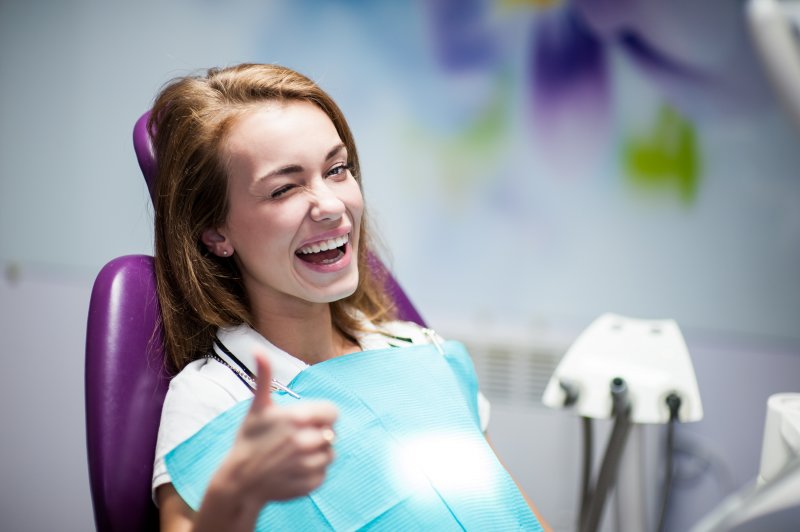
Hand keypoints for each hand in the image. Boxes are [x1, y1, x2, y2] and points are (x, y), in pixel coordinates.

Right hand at [218, 350, 337, 504]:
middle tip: (296, 439)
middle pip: (331, 433)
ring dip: (317, 454)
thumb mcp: (257, 408)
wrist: (239, 482)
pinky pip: (324, 474)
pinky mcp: (310, 484)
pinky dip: (313, 473)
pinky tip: (293, 471)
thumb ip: (264, 377)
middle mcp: (304, 441)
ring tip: (295, 455)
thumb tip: (257, 349)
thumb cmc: (249, 440)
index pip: (332, 413)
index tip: (307, 421)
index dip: (322, 416)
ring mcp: (307, 464)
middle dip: (318, 435)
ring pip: (330, 454)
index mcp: (296, 418)